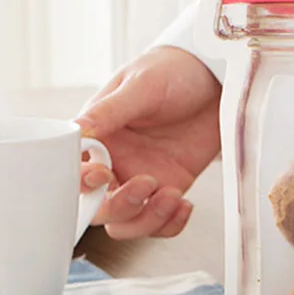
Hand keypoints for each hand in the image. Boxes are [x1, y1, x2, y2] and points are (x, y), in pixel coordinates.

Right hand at [75, 47, 221, 238]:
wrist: (217, 77)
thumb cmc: (173, 70)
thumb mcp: (143, 85)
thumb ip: (111, 110)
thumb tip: (78, 129)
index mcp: (98, 136)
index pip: (75, 171)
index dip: (82, 183)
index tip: (103, 174)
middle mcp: (115, 162)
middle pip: (98, 207)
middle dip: (120, 206)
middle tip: (147, 183)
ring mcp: (141, 177)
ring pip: (128, 222)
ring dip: (147, 220)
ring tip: (172, 196)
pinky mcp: (169, 186)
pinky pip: (160, 222)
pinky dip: (170, 224)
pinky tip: (184, 205)